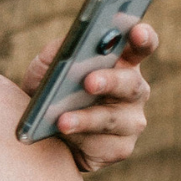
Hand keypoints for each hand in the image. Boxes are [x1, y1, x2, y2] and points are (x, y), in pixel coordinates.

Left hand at [21, 23, 157, 171]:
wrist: (37, 129)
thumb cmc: (49, 90)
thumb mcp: (46, 66)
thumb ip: (59, 50)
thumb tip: (70, 42)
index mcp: (121, 63)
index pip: (141, 46)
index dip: (143, 38)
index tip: (135, 31)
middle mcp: (133, 91)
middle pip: (132, 83)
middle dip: (111, 81)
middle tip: (89, 82)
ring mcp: (130, 121)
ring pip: (116, 119)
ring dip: (88, 119)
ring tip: (62, 120)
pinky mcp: (120, 148)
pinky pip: (105, 145)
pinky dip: (81, 140)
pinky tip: (65, 137)